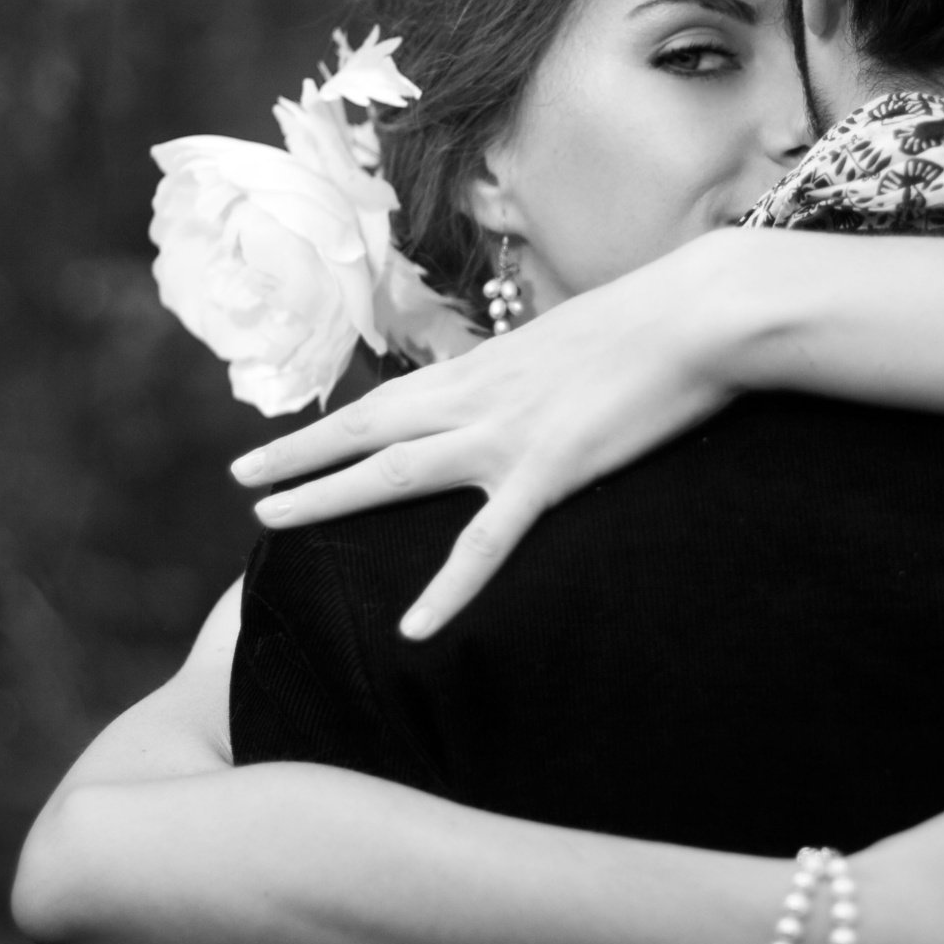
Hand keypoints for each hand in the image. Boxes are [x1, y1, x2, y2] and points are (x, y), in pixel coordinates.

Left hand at [229, 234, 753, 637]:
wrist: (699, 313)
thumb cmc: (656, 320)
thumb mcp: (577, 340)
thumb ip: (539, 371)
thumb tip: (533, 386)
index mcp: (488, 367)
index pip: (392, 399)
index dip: (335, 421)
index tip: (289, 438)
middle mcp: (479, 397)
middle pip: (369, 430)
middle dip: (300, 455)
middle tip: (243, 479)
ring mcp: (507, 435)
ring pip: (395, 472)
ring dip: (328, 494)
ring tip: (270, 523)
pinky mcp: (550, 471)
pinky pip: (487, 543)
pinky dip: (448, 589)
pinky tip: (414, 629)